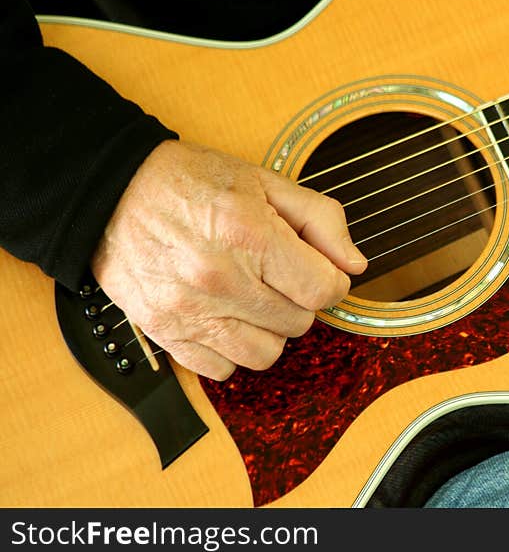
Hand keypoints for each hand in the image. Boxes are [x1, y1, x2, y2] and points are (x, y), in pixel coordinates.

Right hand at [90, 140, 367, 379]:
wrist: (112, 190)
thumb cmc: (192, 182)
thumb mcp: (265, 182)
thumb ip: (320, 220)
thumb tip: (354, 265)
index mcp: (250, 235)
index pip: (323, 291)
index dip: (331, 282)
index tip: (319, 272)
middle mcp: (220, 279)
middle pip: (299, 323)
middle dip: (298, 300)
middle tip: (276, 274)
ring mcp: (189, 311)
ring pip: (265, 355)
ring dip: (268, 331)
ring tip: (252, 298)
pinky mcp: (164, 333)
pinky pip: (221, 370)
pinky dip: (229, 350)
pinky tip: (224, 316)